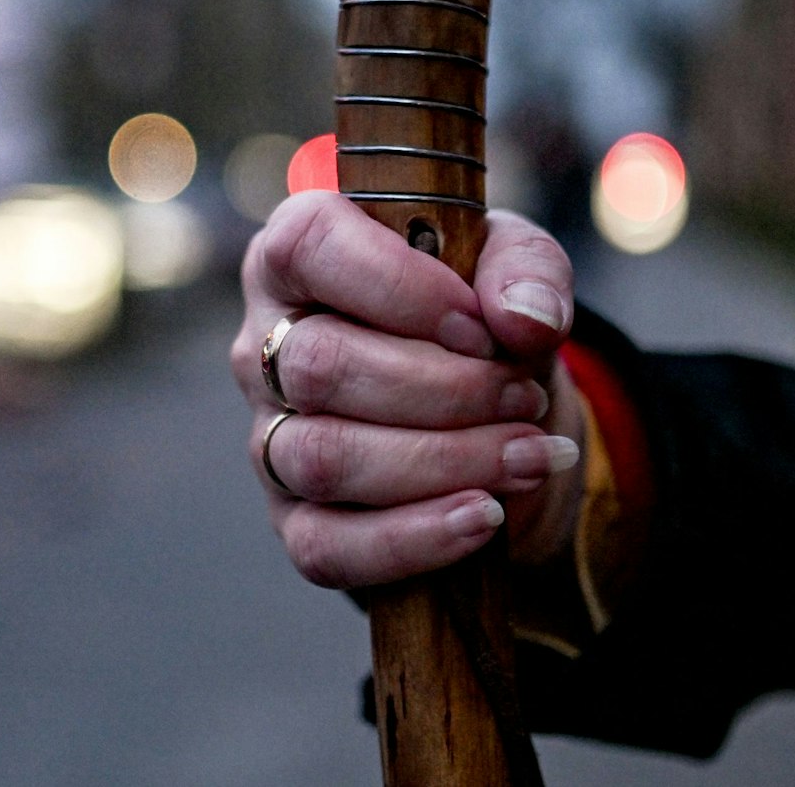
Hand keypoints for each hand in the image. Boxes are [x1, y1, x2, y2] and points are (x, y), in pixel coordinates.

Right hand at [230, 191, 585, 588]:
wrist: (492, 416)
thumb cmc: (481, 318)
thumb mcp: (516, 268)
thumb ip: (528, 271)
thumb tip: (524, 319)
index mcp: (299, 255)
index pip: (307, 246)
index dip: (397, 286)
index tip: (479, 326)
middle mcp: (265, 344)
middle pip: (320, 366)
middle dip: (445, 390)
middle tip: (523, 397)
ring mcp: (269, 436)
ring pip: (324, 457)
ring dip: (444, 462)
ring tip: (527, 455)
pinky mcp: (294, 520)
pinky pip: (327, 547)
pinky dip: (416, 538)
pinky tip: (485, 517)